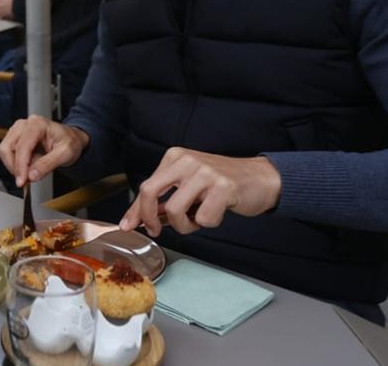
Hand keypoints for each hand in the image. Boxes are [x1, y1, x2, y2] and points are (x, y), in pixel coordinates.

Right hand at [0, 115, 89, 187]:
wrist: (71, 139)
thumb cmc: (70, 142)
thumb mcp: (65, 154)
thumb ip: (47, 165)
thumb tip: (31, 175)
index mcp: (37, 124)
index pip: (22, 146)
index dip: (20, 166)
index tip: (22, 181)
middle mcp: (24, 124)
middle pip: (7, 148)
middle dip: (15, 167)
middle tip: (26, 179)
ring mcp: (18, 130)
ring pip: (5, 151)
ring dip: (15, 165)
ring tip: (33, 168)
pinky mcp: (15, 137)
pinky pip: (8, 153)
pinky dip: (16, 164)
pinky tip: (30, 165)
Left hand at [120, 148, 281, 236]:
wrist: (260, 178)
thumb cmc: (221, 185)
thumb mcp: (188, 185)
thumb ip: (164, 199)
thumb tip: (138, 219)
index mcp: (175, 157)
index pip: (146, 186)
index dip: (135, 210)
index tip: (128, 225)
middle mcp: (187, 160)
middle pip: (150, 192)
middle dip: (148, 217)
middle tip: (157, 230)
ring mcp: (205, 173)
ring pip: (175, 210)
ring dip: (184, 226)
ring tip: (197, 220)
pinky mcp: (224, 187)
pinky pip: (203, 219)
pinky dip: (208, 224)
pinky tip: (218, 212)